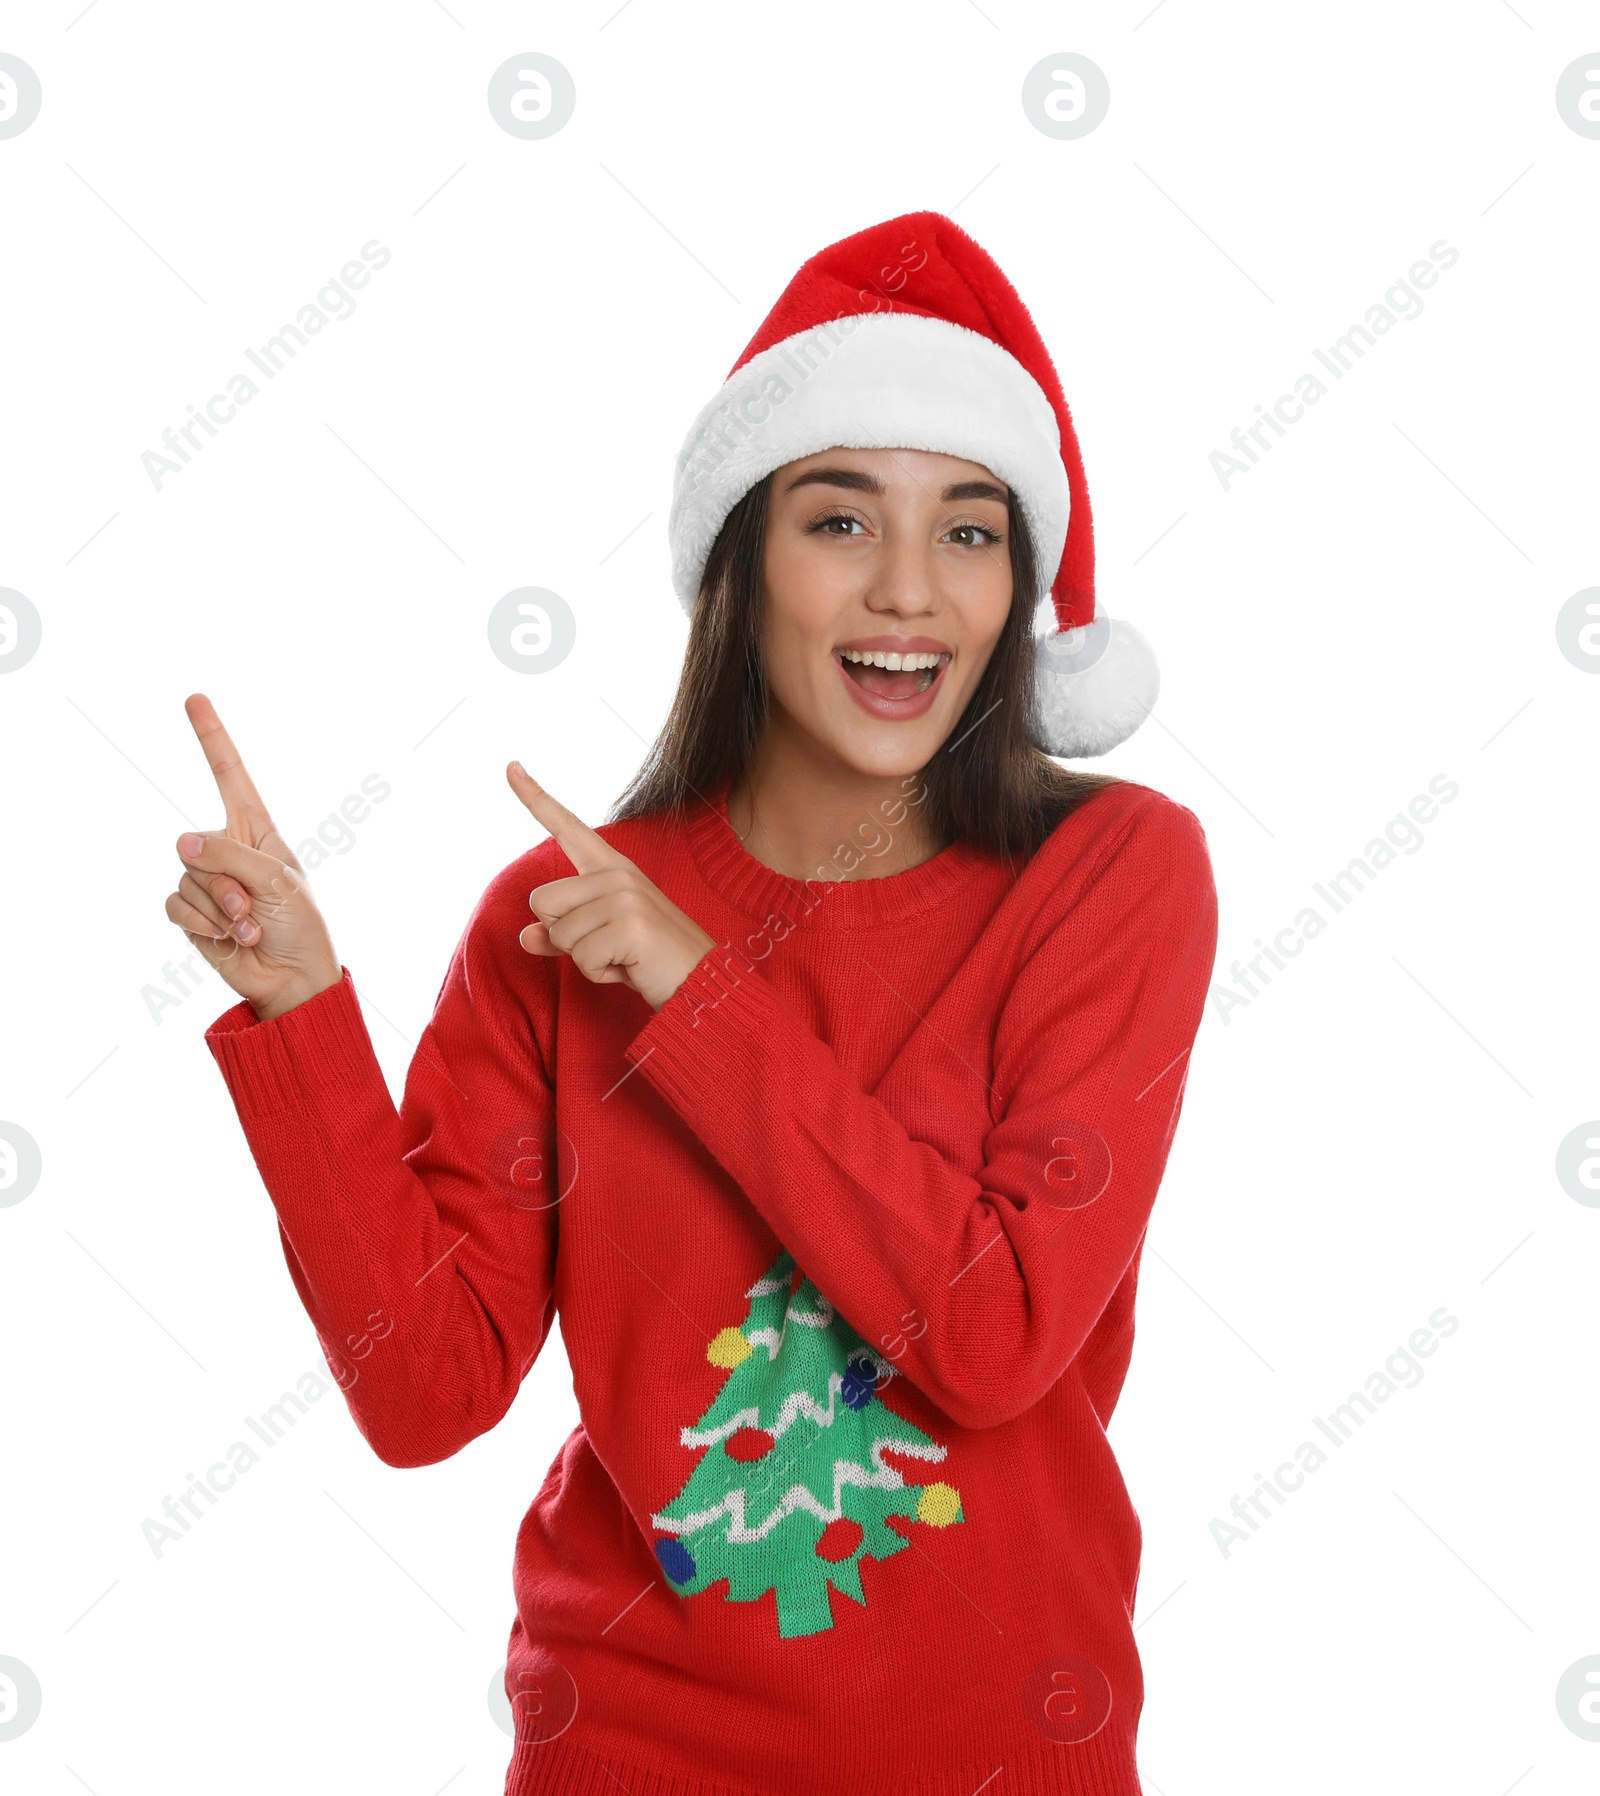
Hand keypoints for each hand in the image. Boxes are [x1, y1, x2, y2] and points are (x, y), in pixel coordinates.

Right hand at [163, 694, 342, 1022]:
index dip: (212, 737)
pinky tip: (228, 938)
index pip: (230, 775)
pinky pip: (176, 906)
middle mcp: (228, 850)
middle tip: (254, 908)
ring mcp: (208, 882)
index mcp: (257, 831)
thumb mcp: (278, 881)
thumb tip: (181, 842)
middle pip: (196, 843)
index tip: (195, 698)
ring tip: (248, 926)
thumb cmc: (300, 924)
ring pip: (186, 878)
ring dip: (219, 909)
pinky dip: (202, 925)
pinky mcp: (192, 914)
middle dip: (225, 880)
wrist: (293, 978)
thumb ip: (229, 854)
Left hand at [508, 762, 716, 1010]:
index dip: (534, 797)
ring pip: (559, 935)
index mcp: (611, 868)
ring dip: (584, 959)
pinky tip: (629, 967)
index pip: (567, 826)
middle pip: (542, 902)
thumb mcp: (599, 943)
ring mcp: (625, 896)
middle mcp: (617, 874)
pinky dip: (599, 973)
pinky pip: (581, 958)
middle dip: (564, 937)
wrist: (702, 982)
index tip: (510, 766)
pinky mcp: (630, 925)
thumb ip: (560, 936)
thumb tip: (524, 937)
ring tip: (623, 956)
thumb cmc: (649, 960)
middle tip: (607, 945)